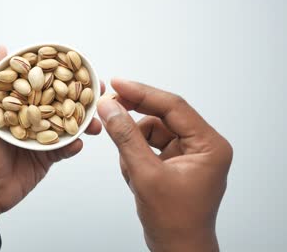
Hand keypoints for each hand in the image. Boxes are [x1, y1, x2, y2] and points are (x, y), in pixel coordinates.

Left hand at [0, 46, 103, 218]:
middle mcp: (28, 114)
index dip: (55, 68)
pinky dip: (73, 144)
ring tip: (94, 119)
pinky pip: (65, 147)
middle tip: (96, 88)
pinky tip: (79, 142)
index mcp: (12, 101)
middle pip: (57, 98)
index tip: (74, 61)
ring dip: (82, 119)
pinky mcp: (47, 155)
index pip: (36, 79)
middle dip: (77, 92)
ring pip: (65, 122)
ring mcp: (39, 134)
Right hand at [97, 78, 232, 251]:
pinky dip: (136, 156)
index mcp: (208, 145)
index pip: (173, 107)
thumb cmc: (173, 221)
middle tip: (109, 107)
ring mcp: (189, 154)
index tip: (118, 84)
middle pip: (163, 117)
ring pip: (153, 132)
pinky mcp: (176, 162)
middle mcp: (202, 145)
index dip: (142, 93)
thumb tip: (110, 108)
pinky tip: (134, 175)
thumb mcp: (145, 175)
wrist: (178, 250)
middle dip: (135, 117)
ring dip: (134, 145)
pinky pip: (150, 147)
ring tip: (130, 169)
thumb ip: (126, 137)